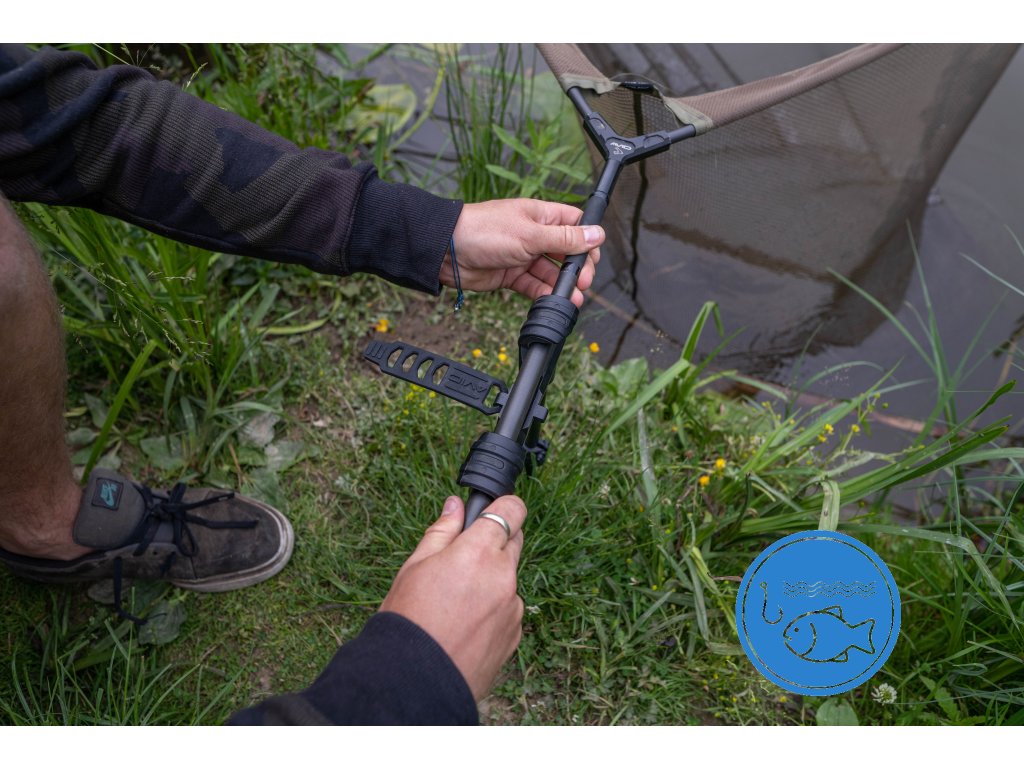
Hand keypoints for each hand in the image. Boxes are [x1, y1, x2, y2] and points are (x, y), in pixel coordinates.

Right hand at [379, 495, 525, 700]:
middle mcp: (504, 576)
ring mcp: (513, 606)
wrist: (416, 680)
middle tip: (463, 558)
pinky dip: (494, 609)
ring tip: (456, 601)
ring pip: (509, 578)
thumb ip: (442, 532)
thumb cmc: (409, 620)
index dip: (504, 505)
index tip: (493, 508)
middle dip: (495, 541)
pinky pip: (509, 608)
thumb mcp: (415, 566)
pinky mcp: (515, 633)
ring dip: (492, 579)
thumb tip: (455, 506)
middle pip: (514, 541)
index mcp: (479, 552)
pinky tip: (465, 623)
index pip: (512, 510)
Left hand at [442, 199, 603, 307]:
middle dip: (576, 268)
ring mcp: (522, 255)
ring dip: (562, 285)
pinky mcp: (511, 274)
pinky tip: (552, 301)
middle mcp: (534, 234)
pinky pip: (533, 285)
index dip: (587, 240)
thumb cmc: (485, 230)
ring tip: (573, 298)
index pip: (574, 224)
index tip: (593, 257)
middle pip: (565, 251)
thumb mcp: (531, 234)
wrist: (448, 250)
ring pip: (550, 272)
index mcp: (541, 215)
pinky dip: (544, 294)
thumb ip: (565, 238)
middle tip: (582, 282)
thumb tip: (598, 234)